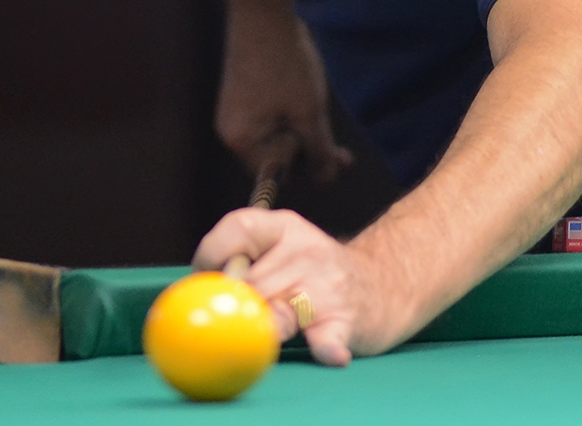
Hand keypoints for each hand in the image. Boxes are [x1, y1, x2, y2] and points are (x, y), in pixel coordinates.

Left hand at [194, 208, 396, 365]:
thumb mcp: (285, 250)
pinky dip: (327, 347)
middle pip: (248, 283)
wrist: (384, 285)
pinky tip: (330, 353)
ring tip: (263, 337)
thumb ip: (245, 262)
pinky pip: (328, 336)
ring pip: (274, 315)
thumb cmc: (315, 275)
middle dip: (232, 307)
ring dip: (262, 331)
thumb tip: (196, 290)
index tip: (204, 278)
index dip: (211, 254)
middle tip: (230, 319)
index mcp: (286, 227)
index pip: (238, 227)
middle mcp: (306, 250)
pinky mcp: (344, 319)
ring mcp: (326, 285)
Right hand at [219, 0, 353, 182]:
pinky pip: (272, 118)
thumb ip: (318, 152)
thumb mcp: (310, 114)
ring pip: (278, 136)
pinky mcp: (243, 93)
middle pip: (278, 157)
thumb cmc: (285, 64)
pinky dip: (293, 115)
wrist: (263, 9)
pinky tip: (308, 97)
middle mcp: (232, 131)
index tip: (342, 159)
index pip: (280, 175)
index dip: (312, 168)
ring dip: (304, 131)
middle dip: (310, 150)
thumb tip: (326, 179)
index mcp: (241, 141)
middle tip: (344, 147)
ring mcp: (236, 111)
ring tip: (323, 112)